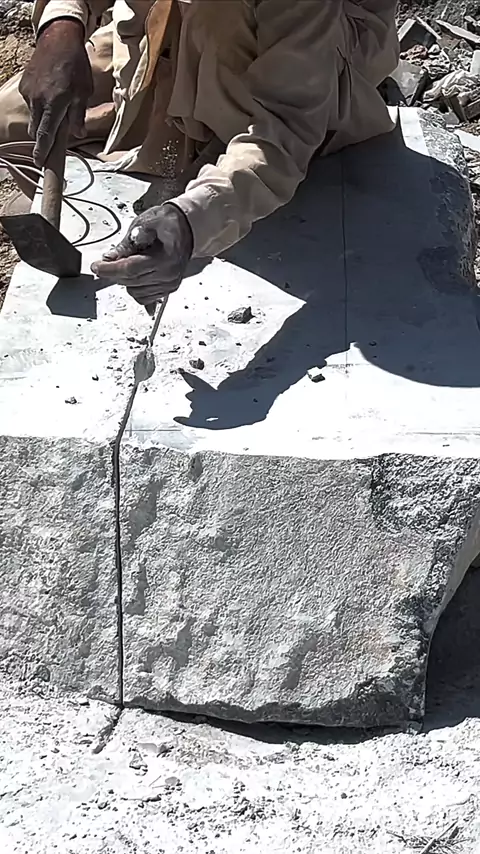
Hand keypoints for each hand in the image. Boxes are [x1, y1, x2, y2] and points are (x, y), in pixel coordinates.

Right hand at [19, 18, 92, 166]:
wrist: (58, 39)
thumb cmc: (76, 66)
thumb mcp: (84, 92)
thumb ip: (79, 115)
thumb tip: (77, 134)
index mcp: (53, 104)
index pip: (45, 134)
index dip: (42, 150)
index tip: (40, 162)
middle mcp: (37, 100)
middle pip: (37, 129)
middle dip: (44, 136)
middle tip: (55, 136)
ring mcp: (28, 92)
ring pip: (34, 116)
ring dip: (44, 118)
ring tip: (58, 104)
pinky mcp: (24, 85)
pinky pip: (31, 103)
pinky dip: (40, 105)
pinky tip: (50, 93)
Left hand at [91, 203, 193, 305]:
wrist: (187, 229)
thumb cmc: (168, 223)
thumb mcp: (145, 224)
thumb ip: (127, 243)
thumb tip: (109, 258)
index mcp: (165, 258)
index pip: (130, 269)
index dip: (110, 269)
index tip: (96, 267)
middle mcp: (169, 275)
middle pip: (131, 282)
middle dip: (115, 273)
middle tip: (107, 261)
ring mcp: (170, 284)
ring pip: (135, 292)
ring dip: (126, 280)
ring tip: (128, 263)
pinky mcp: (168, 289)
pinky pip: (145, 298)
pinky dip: (135, 289)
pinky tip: (133, 278)